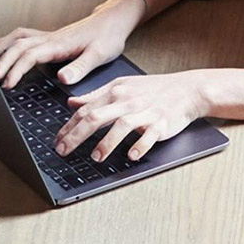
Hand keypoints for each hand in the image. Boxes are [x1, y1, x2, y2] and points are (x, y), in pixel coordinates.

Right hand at [0, 0, 142, 88]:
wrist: (113, 20)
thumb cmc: (108, 37)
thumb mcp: (100, 55)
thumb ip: (80, 67)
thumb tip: (62, 79)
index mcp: (59, 44)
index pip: (30, 55)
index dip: (16, 69)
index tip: (8, 83)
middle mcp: (50, 38)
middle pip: (18, 46)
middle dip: (3, 61)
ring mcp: (48, 36)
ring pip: (18, 38)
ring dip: (2, 48)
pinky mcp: (50, 37)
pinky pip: (23, 36)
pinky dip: (8, 40)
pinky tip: (1, 44)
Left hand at [55, 71, 208, 162]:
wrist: (186, 89)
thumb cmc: (152, 89)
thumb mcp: (120, 86)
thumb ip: (95, 95)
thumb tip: (71, 103)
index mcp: (115, 92)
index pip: (85, 110)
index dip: (68, 126)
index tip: (57, 141)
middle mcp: (127, 101)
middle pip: (96, 117)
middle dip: (76, 135)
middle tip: (63, 151)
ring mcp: (145, 112)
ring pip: (121, 126)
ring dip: (107, 143)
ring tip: (95, 157)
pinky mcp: (161, 123)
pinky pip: (149, 135)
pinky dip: (140, 146)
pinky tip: (131, 156)